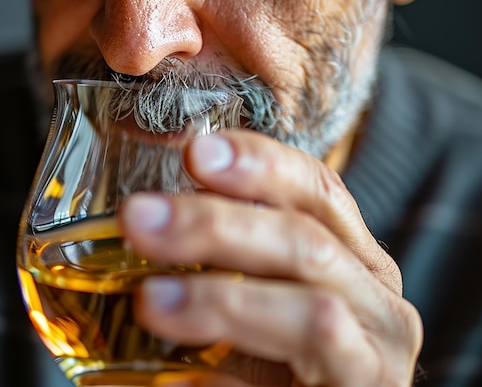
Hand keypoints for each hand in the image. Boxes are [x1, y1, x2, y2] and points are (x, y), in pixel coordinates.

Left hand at [119, 130, 422, 385]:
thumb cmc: (293, 349)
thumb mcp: (271, 286)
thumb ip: (237, 247)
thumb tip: (152, 212)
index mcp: (353, 253)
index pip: (317, 188)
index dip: (261, 163)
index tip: (197, 151)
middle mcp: (376, 298)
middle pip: (305, 242)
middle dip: (217, 225)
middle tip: (140, 217)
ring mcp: (375, 359)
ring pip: (312, 316)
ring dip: (222, 301)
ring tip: (151, 301)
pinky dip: (225, 384)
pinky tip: (175, 380)